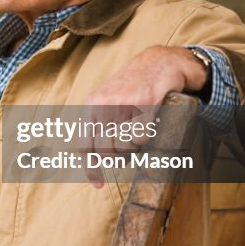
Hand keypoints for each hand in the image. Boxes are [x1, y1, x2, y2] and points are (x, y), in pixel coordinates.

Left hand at [79, 47, 206, 186]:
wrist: (159, 61)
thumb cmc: (134, 85)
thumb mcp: (108, 100)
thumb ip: (99, 123)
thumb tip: (95, 156)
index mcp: (91, 104)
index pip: (85, 145)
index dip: (90, 167)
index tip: (97, 183)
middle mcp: (104, 104)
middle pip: (106, 150)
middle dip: (119, 157)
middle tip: (130, 150)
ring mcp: (123, 102)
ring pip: (124, 146)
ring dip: (134, 147)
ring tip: (140, 132)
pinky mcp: (144, 102)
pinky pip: (141, 137)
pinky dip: (146, 138)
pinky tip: (149, 125)